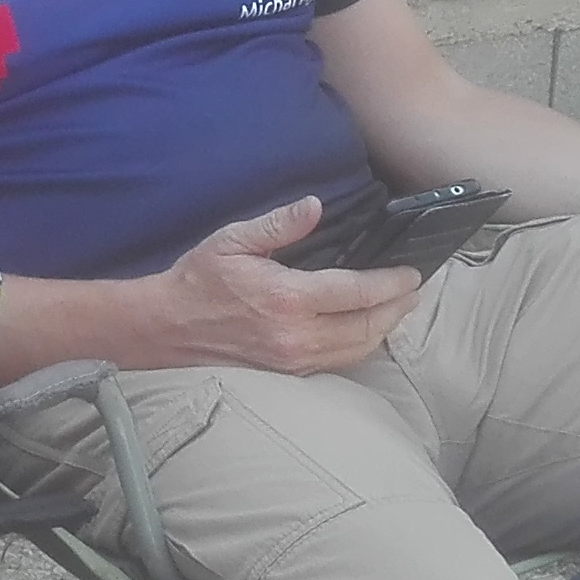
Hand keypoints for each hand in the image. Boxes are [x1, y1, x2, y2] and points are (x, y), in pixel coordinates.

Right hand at [150, 199, 424, 373]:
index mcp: (288, 299)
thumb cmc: (198, 280)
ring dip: (385, 329)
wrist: (164, 329)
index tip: (411, 272)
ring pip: (358, 349)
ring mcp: (294, 361)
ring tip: (399, 308)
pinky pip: (339, 363)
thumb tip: (315, 206)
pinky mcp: (289, 374)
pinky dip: (362, 346)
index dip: (391, 283)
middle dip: (398, 307)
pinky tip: (368, 330)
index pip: (357, 292)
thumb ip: (279, 225)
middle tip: (414, 289)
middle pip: (367, 326)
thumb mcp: (233, 240)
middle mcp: (297, 336)